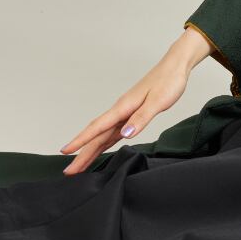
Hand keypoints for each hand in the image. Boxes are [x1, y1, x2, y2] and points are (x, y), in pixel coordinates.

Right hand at [58, 40, 199, 174]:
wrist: (175, 67)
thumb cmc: (168, 82)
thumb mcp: (158, 101)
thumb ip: (141, 118)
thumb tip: (125, 135)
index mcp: (124, 106)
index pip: (98, 127)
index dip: (81, 140)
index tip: (65, 151)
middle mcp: (120, 110)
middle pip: (97, 135)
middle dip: (82, 153)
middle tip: (69, 171)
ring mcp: (124, 113)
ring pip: (103, 135)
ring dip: (90, 150)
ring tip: (79, 166)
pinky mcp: (131, 114)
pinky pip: (113, 132)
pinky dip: (104, 143)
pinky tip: (99, 150)